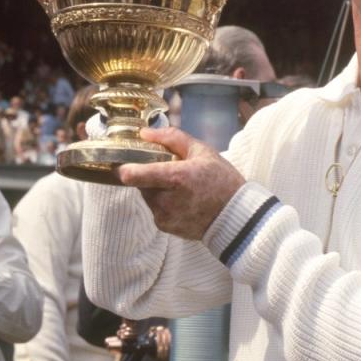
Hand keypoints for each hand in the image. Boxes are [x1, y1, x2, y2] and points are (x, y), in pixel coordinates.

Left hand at [115, 127, 244, 239]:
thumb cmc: (222, 180)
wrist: (237, 216)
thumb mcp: (203, 151)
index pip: (134, 175)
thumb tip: (145, 133)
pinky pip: (156, 209)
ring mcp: (165, 216)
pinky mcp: (166, 227)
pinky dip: (164, 203)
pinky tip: (183, 201)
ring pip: (148, 196)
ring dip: (157, 189)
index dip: (124, 168)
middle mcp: (166, 200)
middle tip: (170, 172)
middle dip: (149, 176)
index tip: (124, 162)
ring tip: (180, 188)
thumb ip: (172, 138)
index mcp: (175, 178)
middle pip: (141, 183)